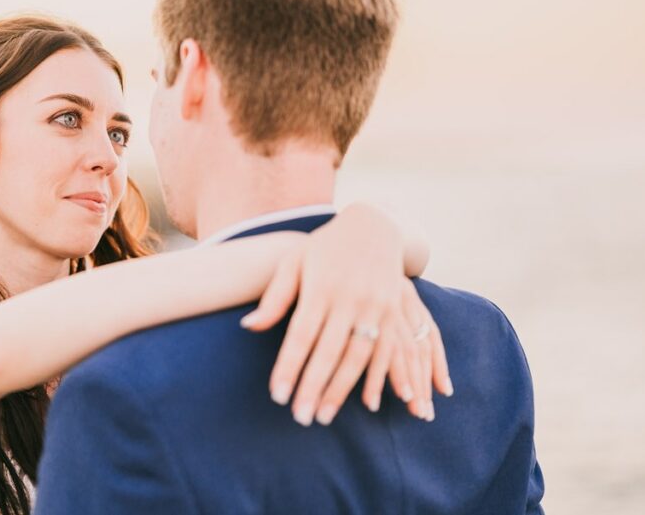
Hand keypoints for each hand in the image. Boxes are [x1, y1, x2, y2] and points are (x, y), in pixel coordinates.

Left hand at [239, 203, 452, 425]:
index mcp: (321, 287)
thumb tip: (248, 327)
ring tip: (323, 416)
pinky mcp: (395, 312)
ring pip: (359, 356)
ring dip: (341, 390)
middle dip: (313, 387)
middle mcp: (351, 298)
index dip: (290, 367)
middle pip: (330, 351)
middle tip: (300, 418)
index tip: (278, 396)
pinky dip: (380, 379)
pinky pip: (389, 352)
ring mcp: (376, 306)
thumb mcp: (295, 262)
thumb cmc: (323, 248)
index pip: (301, 335)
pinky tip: (368, 403)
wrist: (374, 225)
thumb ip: (275, 297)